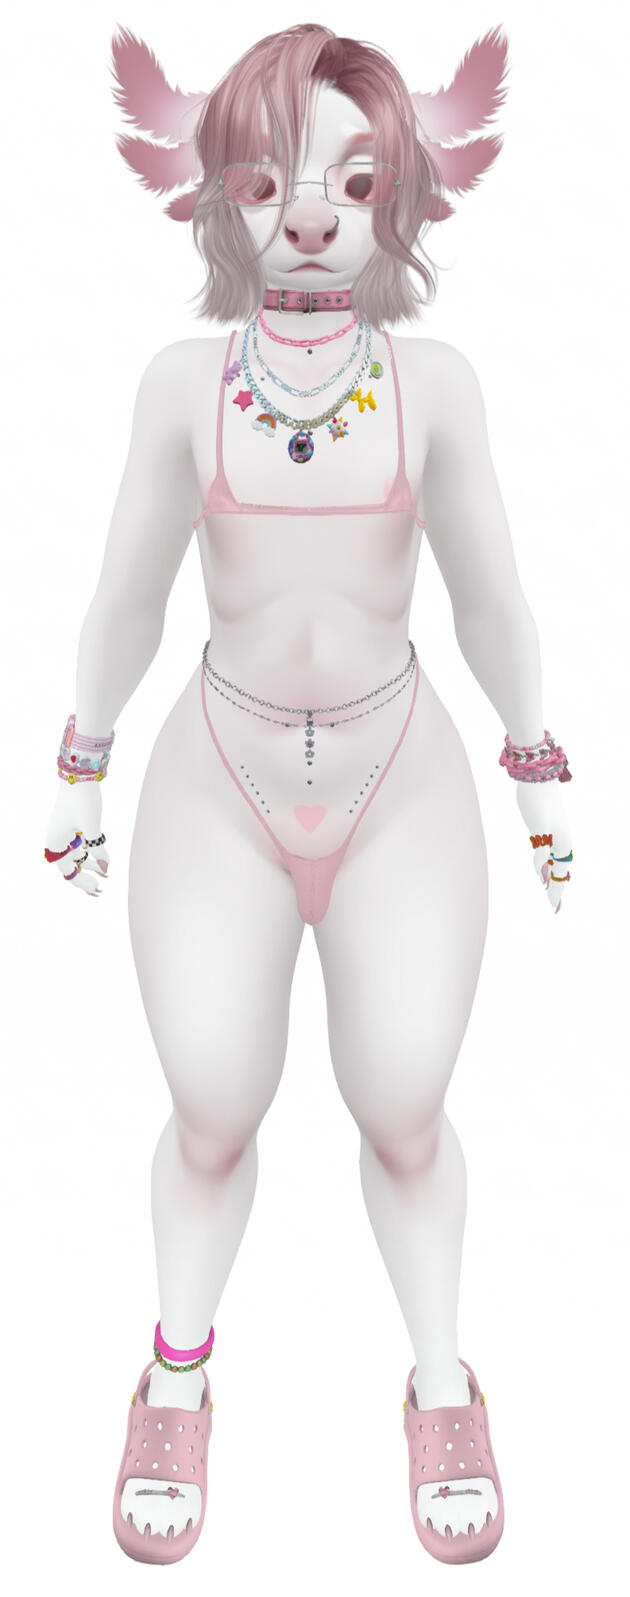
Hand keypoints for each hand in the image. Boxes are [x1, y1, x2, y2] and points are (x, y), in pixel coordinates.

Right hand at [43, 779, 109, 895]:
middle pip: (70, 866)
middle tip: (101, 889)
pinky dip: (90, 853)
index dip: (82, 882)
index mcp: (56, 843)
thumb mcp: (92, 827)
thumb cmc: (82, 800)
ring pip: (76, 856)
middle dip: (85, 877)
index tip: (98, 889)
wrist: (79, 775)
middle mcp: (57, 840)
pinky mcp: (72, 826)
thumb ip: (98, 850)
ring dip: (89, 865)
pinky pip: (79, 846)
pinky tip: (102, 859)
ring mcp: (64, 833)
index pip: (68, 872)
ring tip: (106, 875)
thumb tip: (105, 869)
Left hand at [514, 780, 571, 914]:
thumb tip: (543, 874)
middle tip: (554, 907)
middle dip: (557, 887)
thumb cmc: (537, 799)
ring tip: (549, 890)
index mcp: (562, 842)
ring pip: (555, 861)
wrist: (537, 775)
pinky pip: (549, 852)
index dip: (556, 890)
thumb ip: (541, 851)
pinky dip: (547, 863)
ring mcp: (554, 833)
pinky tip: (543, 867)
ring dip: (553, 876)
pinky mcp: (545, 827)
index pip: (559, 873)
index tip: (554, 907)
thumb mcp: (538, 826)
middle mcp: (561, 839)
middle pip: (560, 869)